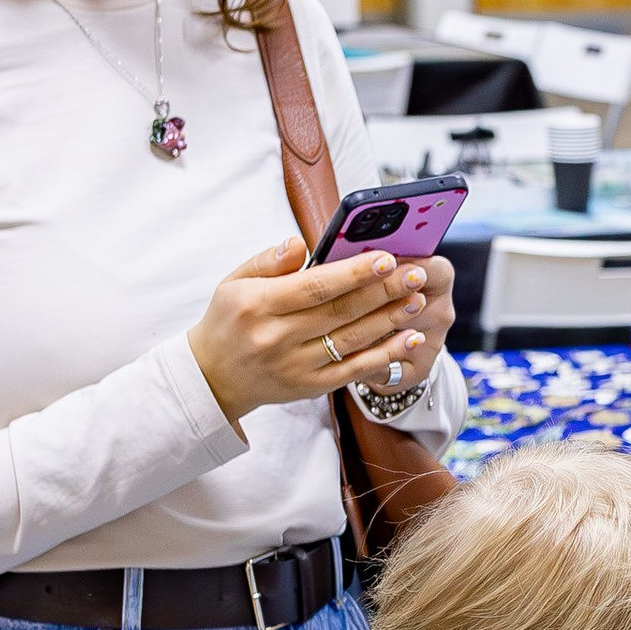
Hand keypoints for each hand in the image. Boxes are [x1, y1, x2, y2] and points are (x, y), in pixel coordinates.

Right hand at [188, 241, 437, 426]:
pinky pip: (353, 371)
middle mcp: (276, 337)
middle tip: (415, 274)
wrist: (213, 377)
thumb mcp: (234, 282)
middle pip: (340, 312)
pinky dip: (385, 356)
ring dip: (390, 320)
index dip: (353, 273)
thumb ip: (267, 261)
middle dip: (383, 291)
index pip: (314, 286)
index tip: (386, 257)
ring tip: (417, 300)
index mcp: (257, 305)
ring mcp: (295, 366)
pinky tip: (410, 339)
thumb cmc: (229, 320)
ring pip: (352, 341)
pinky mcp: (309, 387)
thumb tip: (299, 242)